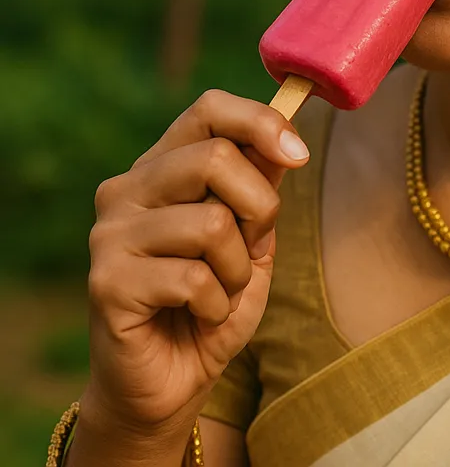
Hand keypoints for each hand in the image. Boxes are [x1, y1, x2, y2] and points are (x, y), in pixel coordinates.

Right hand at [82, 90, 308, 432]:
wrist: (171, 382)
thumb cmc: (215, 298)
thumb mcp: (252, 234)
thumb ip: (261, 184)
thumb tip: (285, 140)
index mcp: (162, 166)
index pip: (208, 109)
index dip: (261, 122)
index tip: (300, 156)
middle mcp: (127, 189)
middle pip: (215, 158)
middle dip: (259, 208)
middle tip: (252, 248)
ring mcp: (110, 235)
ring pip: (212, 222)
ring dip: (238, 268)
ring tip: (220, 290)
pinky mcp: (106, 283)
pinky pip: (194, 278)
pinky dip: (217, 304)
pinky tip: (199, 316)